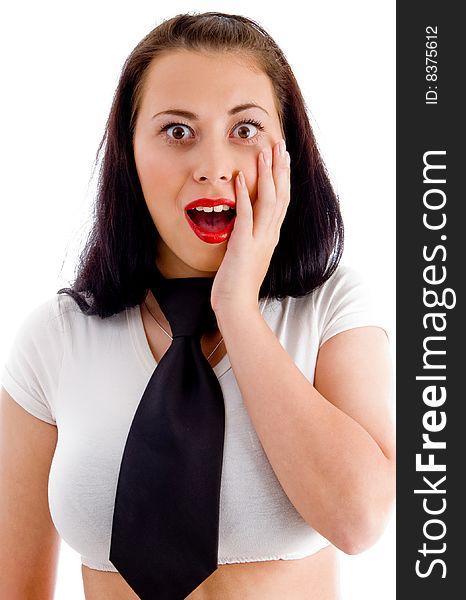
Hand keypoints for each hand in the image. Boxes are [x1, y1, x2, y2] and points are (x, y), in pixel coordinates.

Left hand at [211, 138, 290, 313]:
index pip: (281, 200)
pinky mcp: (243, 246)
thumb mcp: (248, 253)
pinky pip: (246, 216)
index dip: (283, 177)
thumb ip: (249, 236)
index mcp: (270, 236)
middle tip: (279, 144)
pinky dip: (243, 196)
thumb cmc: (238, 283)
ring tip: (263, 152)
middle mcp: (269, 235)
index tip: (282, 157)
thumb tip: (244, 221)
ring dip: (266, 175)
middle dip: (280, 168)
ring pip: (268, 202)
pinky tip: (238, 178)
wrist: (236, 305)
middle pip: (280, 195)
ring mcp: (258, 240)